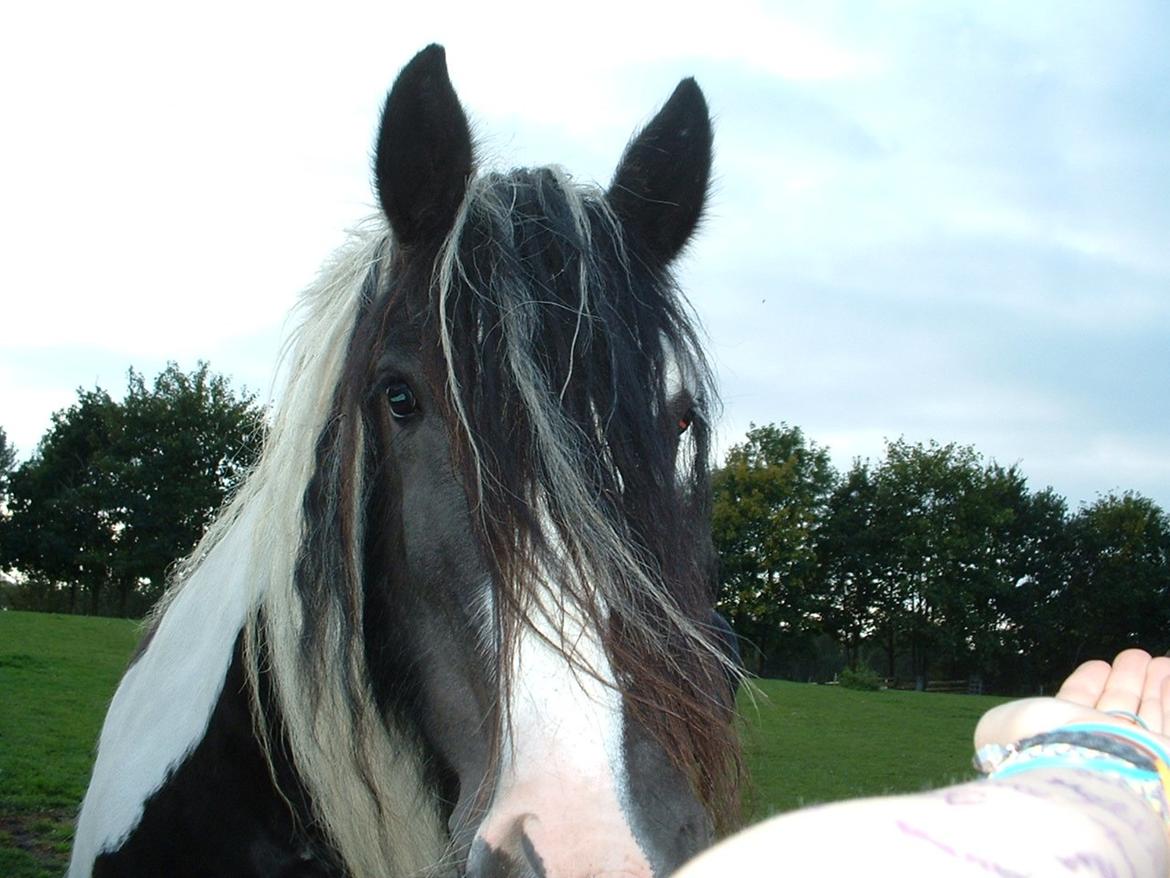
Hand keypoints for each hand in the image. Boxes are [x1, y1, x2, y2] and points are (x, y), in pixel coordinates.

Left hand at [975, 648, 1169, 749]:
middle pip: (1119, 711)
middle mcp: (1101, 749)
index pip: (1079, 708)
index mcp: (1063, 742)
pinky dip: (1169, 697)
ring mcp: (1137, 756)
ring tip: (1158, 661)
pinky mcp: (1165, 756)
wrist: (1088, 773)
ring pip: (1149, 716)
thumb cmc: (1040, 748)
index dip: (1089, 687)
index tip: (1099, 666)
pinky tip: (1167, 670)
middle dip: (1127, 682)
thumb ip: (1001, 724)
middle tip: (1136, 656)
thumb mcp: (1001, 727)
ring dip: (1153, 686)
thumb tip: (1000, 730)